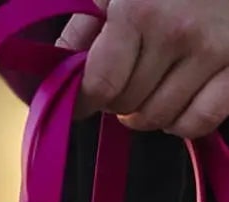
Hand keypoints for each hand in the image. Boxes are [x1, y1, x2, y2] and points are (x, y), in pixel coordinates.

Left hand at [59, 0, 228, 138]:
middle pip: (127, 106)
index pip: (98, 87)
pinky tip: (180, 100)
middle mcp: (178, 30)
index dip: (82, 103)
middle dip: (118, 101)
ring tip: (153, 86)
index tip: (82, 102)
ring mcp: (215, 48)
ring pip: (160, 118)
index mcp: (140, 10)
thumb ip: (85, 28)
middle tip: (127, 79)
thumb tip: (58, 74)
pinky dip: (184, 121)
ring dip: (148, 112)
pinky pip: (200, 120)